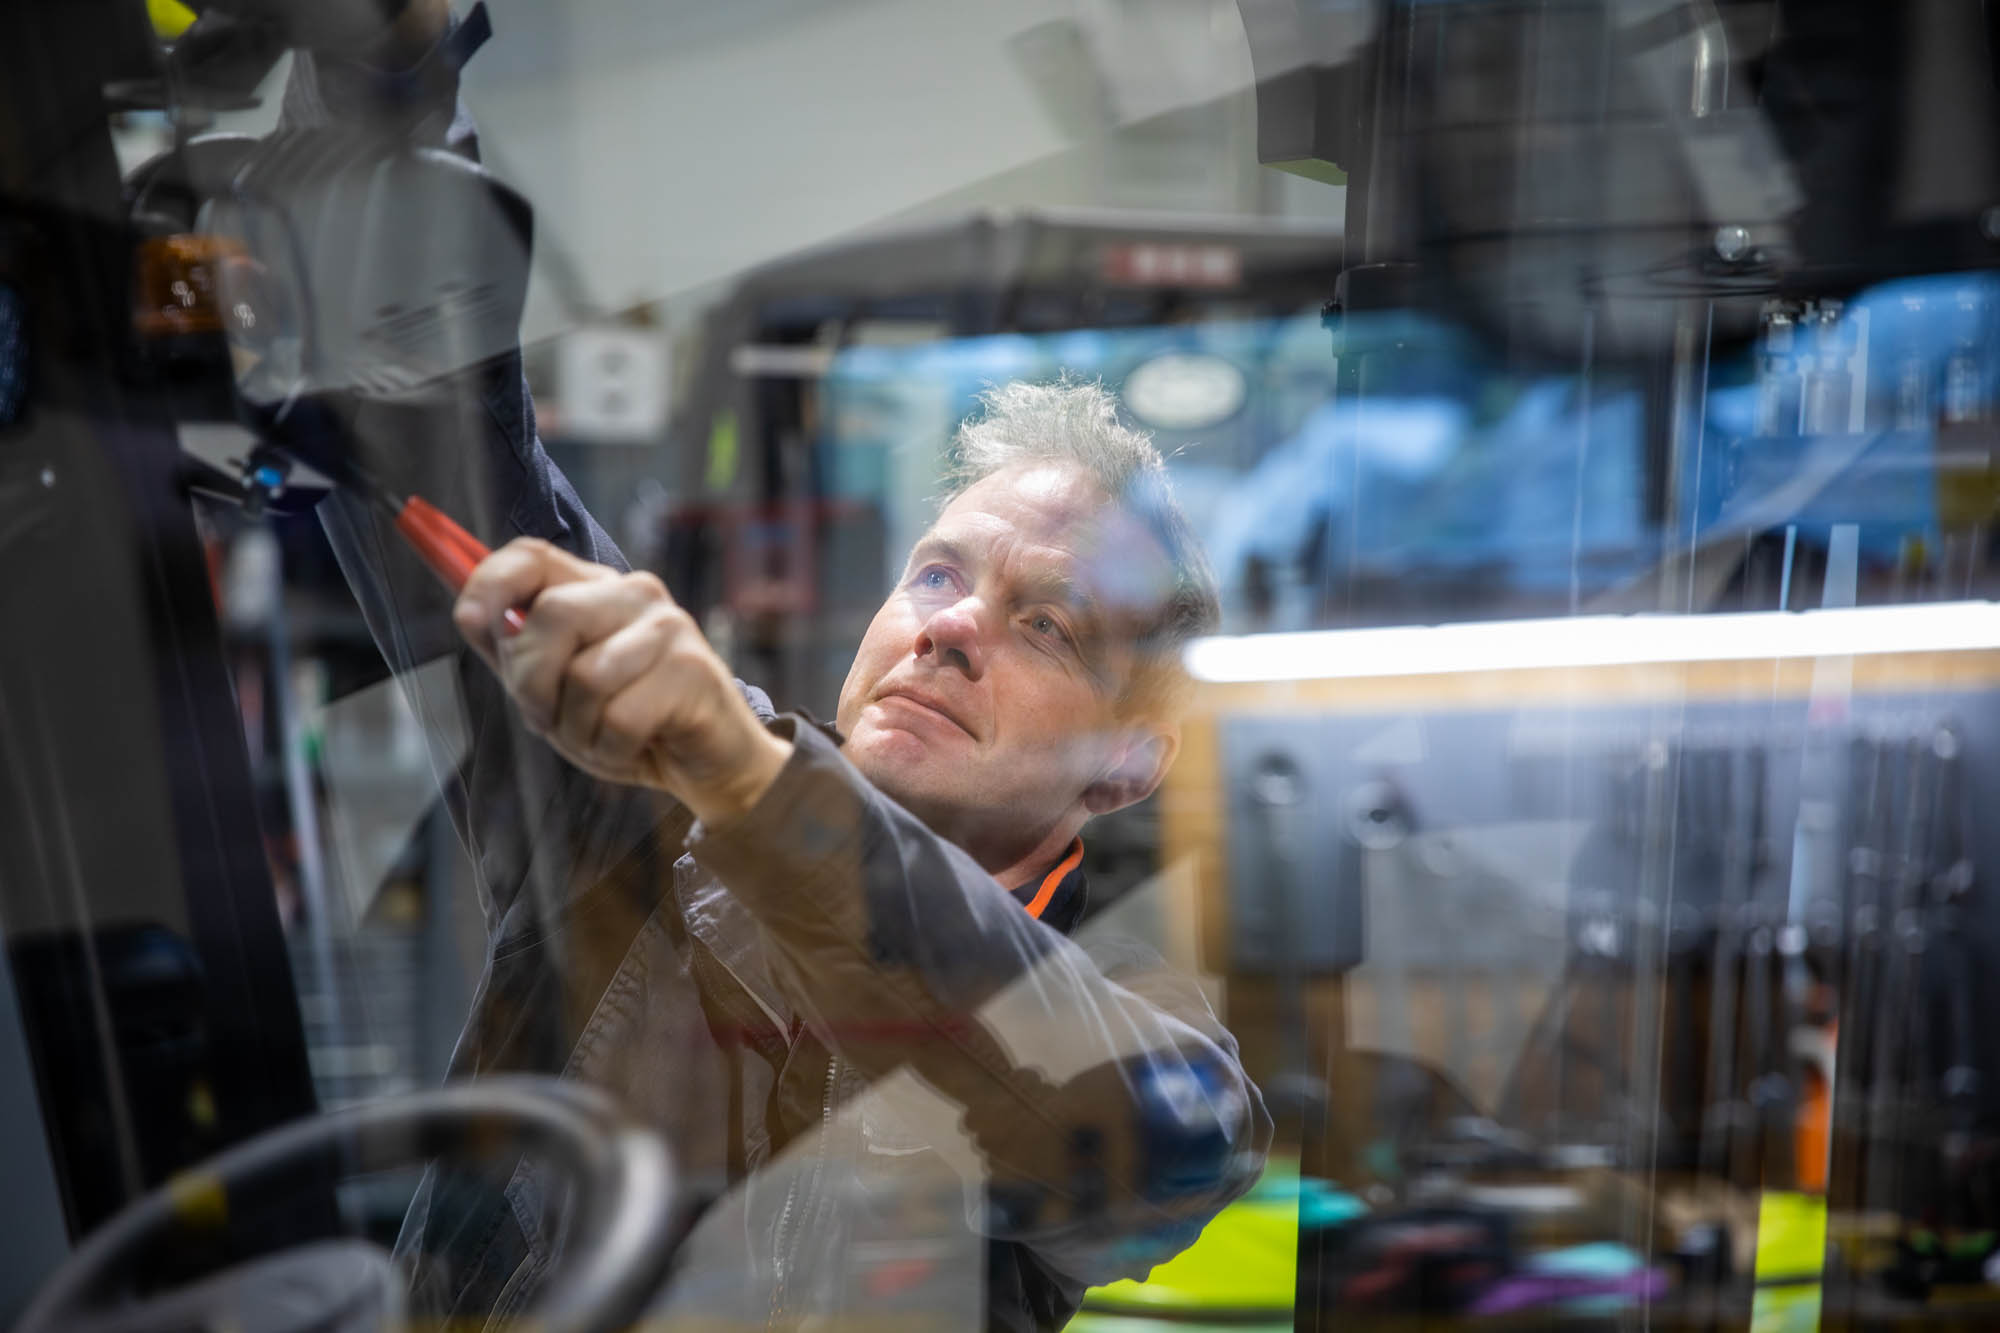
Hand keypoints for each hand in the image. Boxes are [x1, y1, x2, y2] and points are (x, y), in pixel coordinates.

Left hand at [454, 539, 791, 823]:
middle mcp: (634, 594)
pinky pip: (620, 718)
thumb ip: (518, 652)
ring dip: (577, 729)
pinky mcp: (692, 669)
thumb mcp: (559, 689)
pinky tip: (633, 748)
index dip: (491, 581)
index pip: (532, 555)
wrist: (708, 762)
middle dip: (533, 682)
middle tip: (551, 718)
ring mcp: (668, 627)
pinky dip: (612, 749)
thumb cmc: (630, 722)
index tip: (470, 620)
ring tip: (600, 737)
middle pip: (552, 615)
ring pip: (585, 675)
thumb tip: (471, 614)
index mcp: (595, 589)